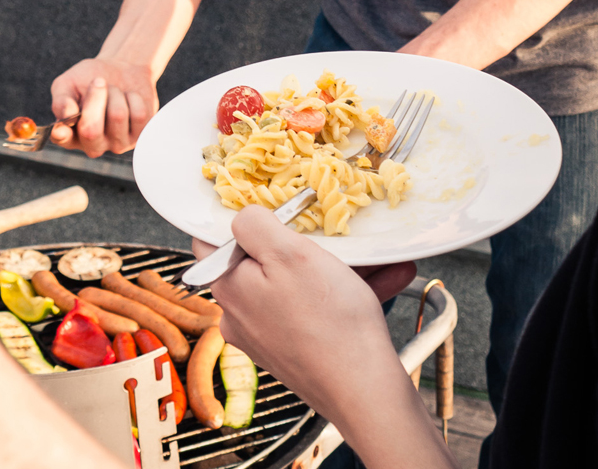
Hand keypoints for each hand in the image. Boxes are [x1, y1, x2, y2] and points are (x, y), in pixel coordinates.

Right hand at [49, 58, 158, 157]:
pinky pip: (138, 114)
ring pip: (117, 116)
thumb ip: (61, 99)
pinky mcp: (140, 136)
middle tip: (98, 81)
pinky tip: (129, 98)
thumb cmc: (91, 78)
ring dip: (115, 94)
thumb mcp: (69, 83)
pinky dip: (133, 97)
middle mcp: (93, 145)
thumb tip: (66, 114)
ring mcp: (117, 144)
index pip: (63, 140)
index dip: (61, 135)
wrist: (123, 71)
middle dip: (95, 99)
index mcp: (70, 134)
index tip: (60, 128)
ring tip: (114, 90)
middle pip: (91, 130)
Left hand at [192, 206, 415, 417]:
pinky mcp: (294, 350)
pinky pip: (315, 309)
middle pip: (260, 261)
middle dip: (300, 242)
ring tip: (373, 256)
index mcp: (228, 287)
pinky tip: (385, 277)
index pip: (212, 240)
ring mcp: (266, 335)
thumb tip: (241, 216)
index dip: (237, 217)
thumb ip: (255, 226)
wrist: (364, 391)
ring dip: (335, 266)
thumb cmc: (328, 321)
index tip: (271, 207)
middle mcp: (239, 314)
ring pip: (295, 284)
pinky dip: (345, 292)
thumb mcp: (290, 253)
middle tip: (330, 232)